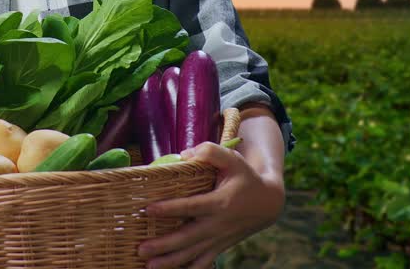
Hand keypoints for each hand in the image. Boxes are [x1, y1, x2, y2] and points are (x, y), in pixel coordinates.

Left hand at [137, 142, 284, 268]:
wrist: (267, 203)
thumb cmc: (245, 177)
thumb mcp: (232, 159)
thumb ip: (211, 152)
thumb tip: (185, 155)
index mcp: (220, 202)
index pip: (191, 207)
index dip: (170, 209)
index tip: (149, 209)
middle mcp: (218, 225)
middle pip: (188, 238)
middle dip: (164, 245)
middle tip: (142, 249)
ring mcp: (219, 239)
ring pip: (193, 255)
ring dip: (170, 262)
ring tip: (149, 266)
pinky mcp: (219, 247)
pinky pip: (203, 263)